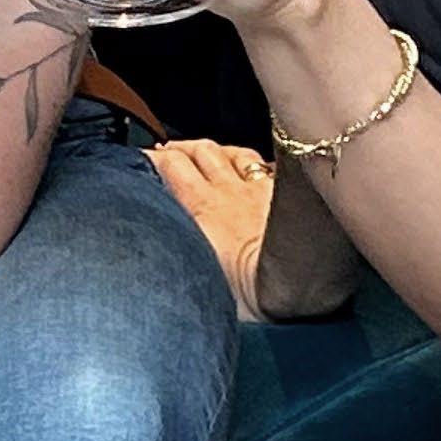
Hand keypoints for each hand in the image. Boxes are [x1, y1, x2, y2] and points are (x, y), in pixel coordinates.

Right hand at [149, 140, 273, 316]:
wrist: (298, 285)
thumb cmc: (249, 293)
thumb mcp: (197, 278)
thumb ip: (178, 256)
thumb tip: (156, 258)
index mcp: (200, 209)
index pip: (169, 165)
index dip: (153, 157)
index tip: (142, 158)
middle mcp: (228, 192)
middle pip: (199, 151)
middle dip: (180, 147)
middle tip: (168, 151)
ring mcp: (260, 190)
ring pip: (233, 153)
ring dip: (216, 150)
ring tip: (207, 152)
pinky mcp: (288, 195)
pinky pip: (268, 168)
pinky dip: (257, 165)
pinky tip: (257, 168)